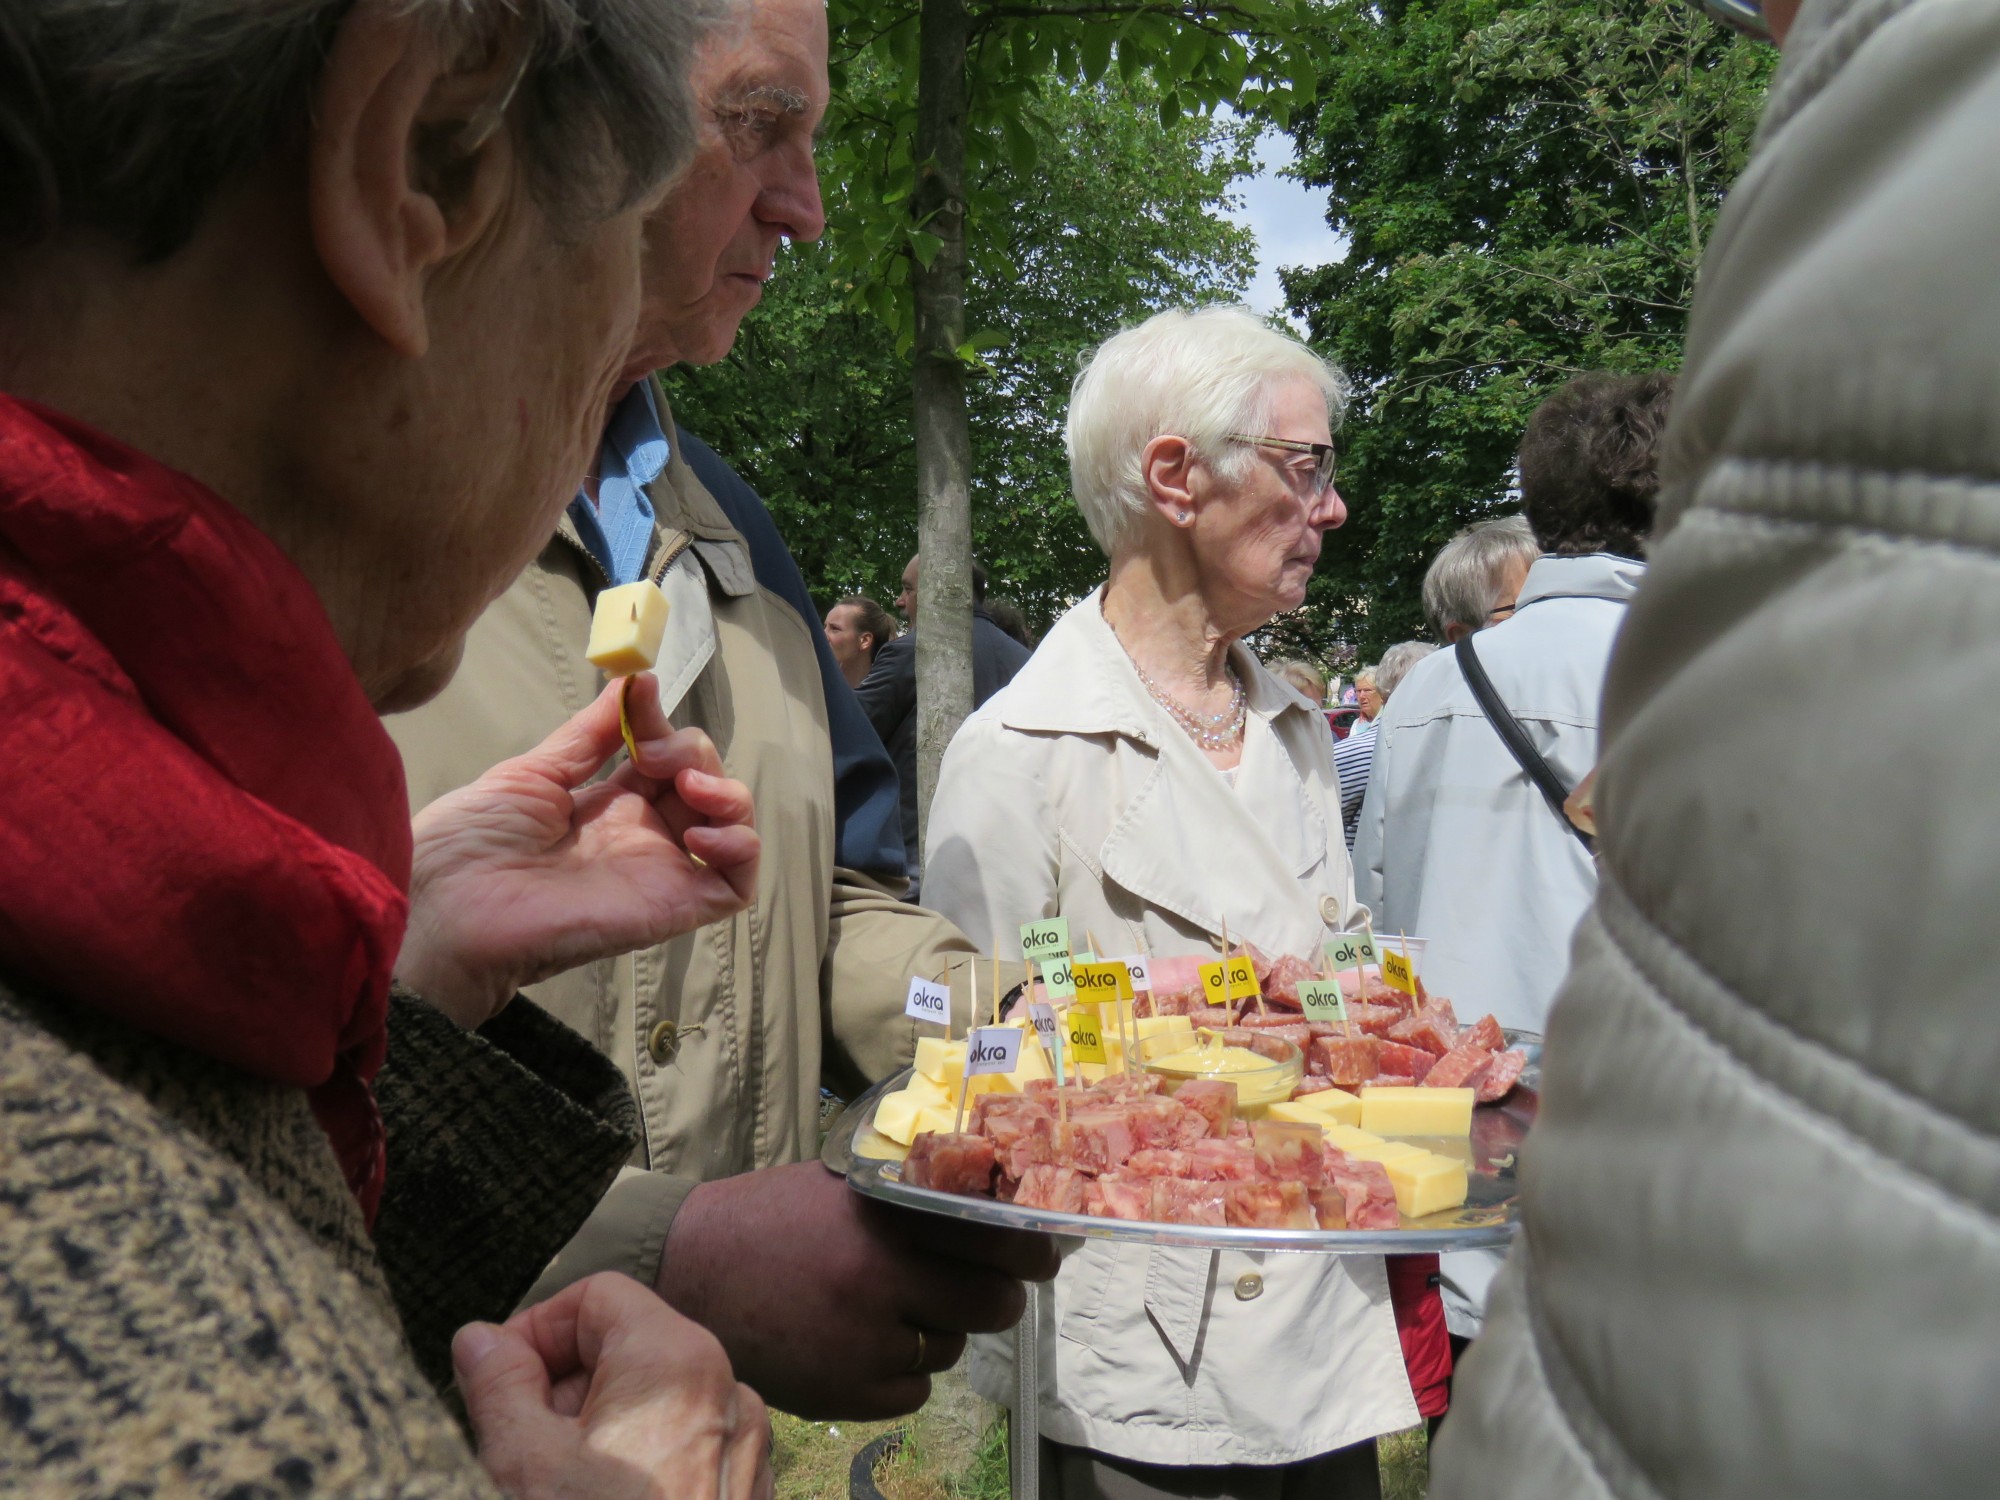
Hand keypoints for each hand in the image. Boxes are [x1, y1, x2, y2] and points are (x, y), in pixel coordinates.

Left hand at [397, 676, 758, 1025]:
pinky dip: (740, 848)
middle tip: (653, 755)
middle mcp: (643, 836)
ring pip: (733, 828)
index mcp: (609, 806)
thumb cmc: (473, 843)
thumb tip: (632, 683)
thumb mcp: (534, 773)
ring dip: (728, 794)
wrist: (449, 905)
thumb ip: (589, 735)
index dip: (662, 722)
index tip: (642, 695)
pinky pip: (736, 884)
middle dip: (692, 750)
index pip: (665, 755)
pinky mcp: (673, 907)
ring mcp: (662, 872)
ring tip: (689, 785)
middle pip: (705, 782)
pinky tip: (698, 833)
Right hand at [457, 1272, 771, 1499]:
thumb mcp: (521, 1464)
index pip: (598, 1296)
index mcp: (677, 1358)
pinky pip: (683, 1448)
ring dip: (592, 1432)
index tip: (493, 1382)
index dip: (535, 1330)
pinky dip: (636, 1463)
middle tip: (513, 1448)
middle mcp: (726, 1387)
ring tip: (554, 1487)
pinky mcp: (746, 1491)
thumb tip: (480, 1337)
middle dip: (559, 1389)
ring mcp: (744, 1444)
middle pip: (626, 1348)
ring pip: (652, 1403)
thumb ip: (496, 1386)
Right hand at [656, 1160, 1058, 1419]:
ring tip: (892, 1309)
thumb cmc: (771, 1218)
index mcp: (885, 1219)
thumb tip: (998, 1212)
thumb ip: (913, 1200)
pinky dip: (900, 1372)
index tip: (1046, 1250)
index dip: (1031, 1250)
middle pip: (989, 1306)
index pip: (995, 1241)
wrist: (688, 1270)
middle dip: (993, 1298)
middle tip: (980, 1288)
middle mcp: (880, 1281)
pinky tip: (864, 1344)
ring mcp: (861, 1344)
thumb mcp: (846, 1187)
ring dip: (936, 1332)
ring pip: (949, 1350)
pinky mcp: (843, 1393)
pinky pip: (912, 1390)